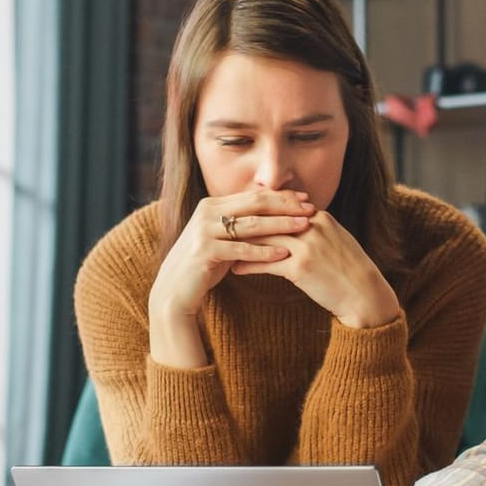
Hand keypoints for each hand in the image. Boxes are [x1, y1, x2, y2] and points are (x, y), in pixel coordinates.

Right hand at [149, 189, 313, 329]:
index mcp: (213, 205)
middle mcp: (207, 212)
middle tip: (310, 209)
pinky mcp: (205, 251)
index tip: (305, 199)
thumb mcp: (223, 239)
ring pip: (251, 225)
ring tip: (304, 226)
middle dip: (285, 206)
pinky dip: (264, 251)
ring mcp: (204, 230)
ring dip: (280, 224)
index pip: (253, 196)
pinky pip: (241, 249)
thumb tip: (273, 213)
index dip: (281, 196)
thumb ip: (242, 225)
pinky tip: (285, 253)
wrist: (175, 290)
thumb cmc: (204, 265)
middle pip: (254, 204)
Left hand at [231, 209, 398, 328]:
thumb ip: (313, 229)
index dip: (256, 212)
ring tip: (223, 250)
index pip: (280, 208)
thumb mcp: (334, 240)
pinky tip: (234, 269)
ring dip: (240, 245)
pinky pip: (265, 263)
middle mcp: (312, 227)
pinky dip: (247, 265)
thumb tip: (290, 224)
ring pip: (264, 239)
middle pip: (268, 220)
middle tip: (221, 230)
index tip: (237, 217)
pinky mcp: (301, 268)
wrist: (364, 294)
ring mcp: (307, 246)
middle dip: (243, 225)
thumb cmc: (348, 270)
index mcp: (319, 217)